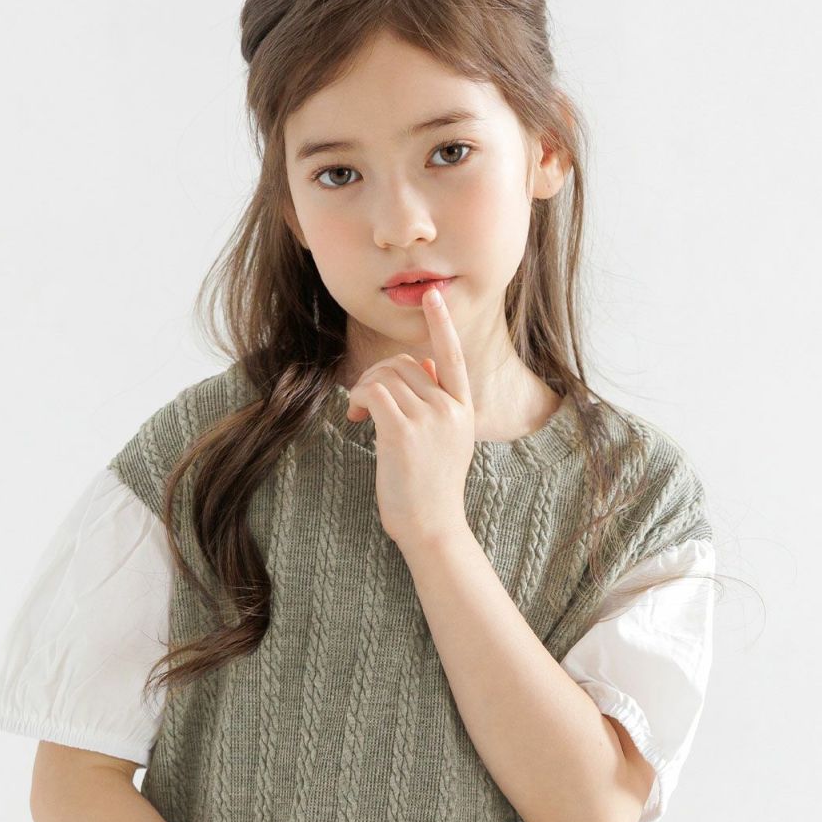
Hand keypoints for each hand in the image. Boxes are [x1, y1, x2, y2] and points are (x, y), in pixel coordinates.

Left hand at [344, 285, 474, 551]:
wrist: (431, 526)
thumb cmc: (430, 488)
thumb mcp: (444, 440)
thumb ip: (436, 401)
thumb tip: (419, 364)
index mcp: (463, 409)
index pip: (453, 356)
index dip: (441, 324)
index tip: (432, 295)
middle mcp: (450, 409)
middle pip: (404, 364)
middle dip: (376, 376)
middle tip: (363, 403)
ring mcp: (430, 419)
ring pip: (385, 376)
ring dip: (364, 389)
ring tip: (359, 412)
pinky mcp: (404, 431)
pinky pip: (374, 391)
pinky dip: (359, 397)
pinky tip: (357, 416)